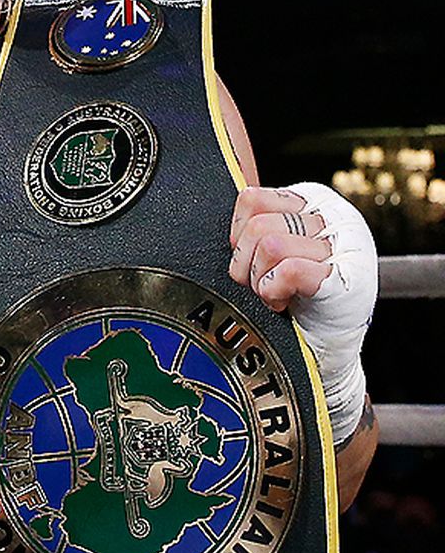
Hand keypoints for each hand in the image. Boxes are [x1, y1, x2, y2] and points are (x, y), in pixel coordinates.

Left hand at [229, 182, 376, 445]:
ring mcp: (346, 246)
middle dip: (245, 263)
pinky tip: (284, 304)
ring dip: (260, 279)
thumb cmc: (290, 298)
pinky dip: (274, 291)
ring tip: (274, 295)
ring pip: (270, 245)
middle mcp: (335, 216)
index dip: (237, 236)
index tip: (250, 261)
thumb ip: (254, 226)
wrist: (321, 354)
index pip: (252, 199)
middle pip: (258, 225)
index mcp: (312, 201)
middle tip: (260, 285)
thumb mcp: (271, 250)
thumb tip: (203, 205)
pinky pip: (289, 270)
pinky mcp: (349, 279)